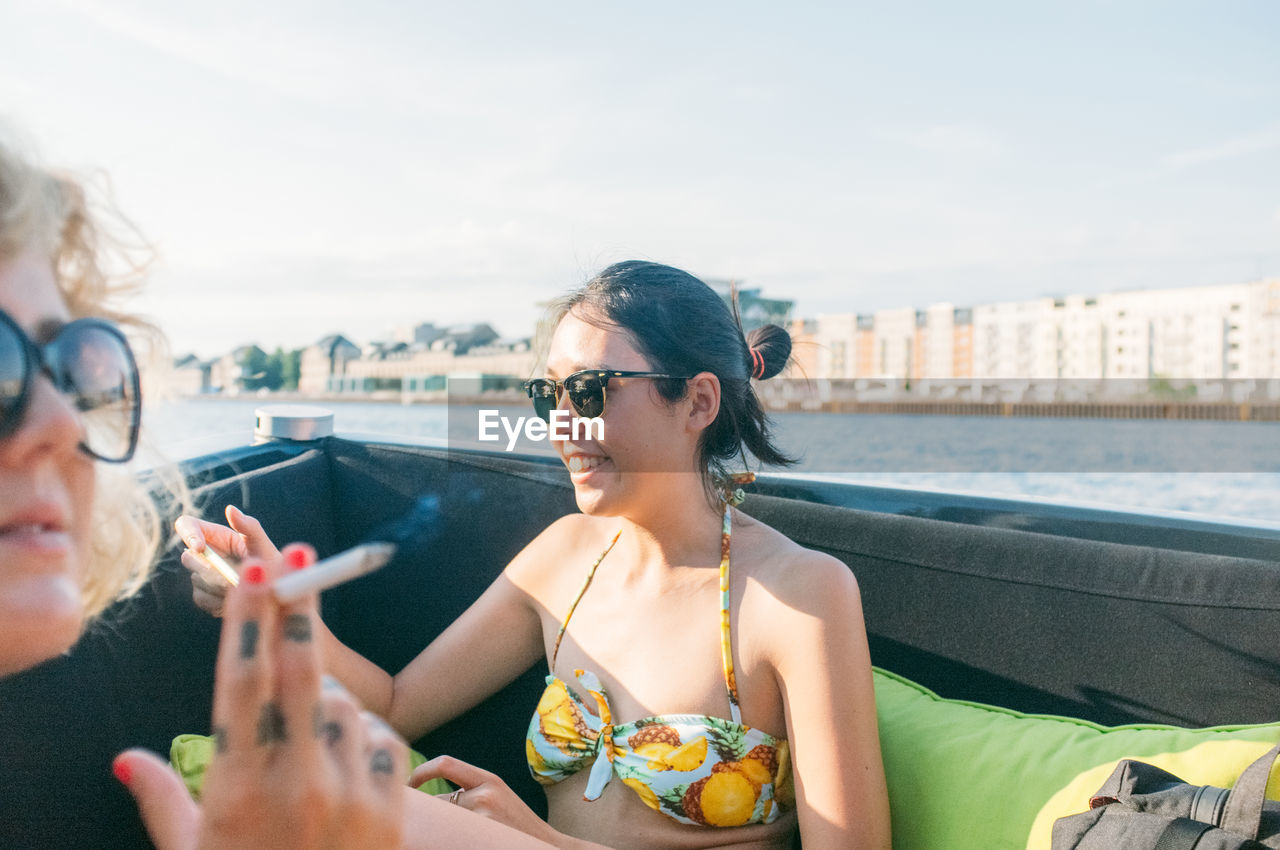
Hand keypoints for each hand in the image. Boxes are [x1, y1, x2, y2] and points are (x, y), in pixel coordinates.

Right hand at [115, 544, 408, 849]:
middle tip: (304, 555)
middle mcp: (294, 784)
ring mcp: (349, 795)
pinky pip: (386, 744)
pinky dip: (368, 742)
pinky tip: (349, 766)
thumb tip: (124, 758)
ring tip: (309, 743)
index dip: (247, 626)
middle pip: (298, 673)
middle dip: (298, 609)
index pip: (239, 689)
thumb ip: (161, 802)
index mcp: (236, 789)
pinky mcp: (393, 811)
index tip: (253, 577)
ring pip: (344, 709)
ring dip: (328, 704)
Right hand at [176, 506, 279, 616]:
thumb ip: (249, 526)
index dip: (188, 534)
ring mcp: (202, 575)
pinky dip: (219, 600)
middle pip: (188, 557)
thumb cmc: (270, 562)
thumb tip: (230, 508)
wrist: (275, 593)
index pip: (187, 525)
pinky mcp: (204, 595)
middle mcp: (205, 554)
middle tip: (229, 577)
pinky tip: (236, 598)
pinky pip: (202, 598)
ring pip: (197, 580)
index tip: (201, 548)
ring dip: (219, 586)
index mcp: (215, 535)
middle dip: (207, 567)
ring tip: (243, 586)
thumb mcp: (262, 544)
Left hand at [411, 756, 555, 842]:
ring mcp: (485, 816)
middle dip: (429, 816)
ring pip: (444, 823)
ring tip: (452, 836)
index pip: (445, 764)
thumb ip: (471, 793)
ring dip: (440, 832)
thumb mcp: (498, 799)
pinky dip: (447, 841)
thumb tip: (427, 799)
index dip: (421, 773)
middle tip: (419, 824)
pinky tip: (459, 841)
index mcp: (490, 779)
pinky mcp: (482, 834)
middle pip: (439, 801)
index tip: (409, 786)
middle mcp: (487, 793)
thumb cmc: (516, 827)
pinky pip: (452, 837)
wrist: (546, 846)